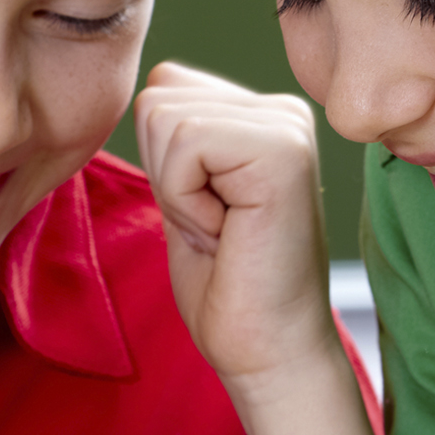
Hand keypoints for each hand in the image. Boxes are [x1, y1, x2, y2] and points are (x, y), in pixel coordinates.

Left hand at [136, 63, 405, 434]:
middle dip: (164, 175)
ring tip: (222, 229)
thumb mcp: (184, 193)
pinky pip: (184, 143)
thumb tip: (147, 93)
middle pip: (158, 97)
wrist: (262, 347)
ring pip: (165, 117)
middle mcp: (282, 109)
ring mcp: (287, 125)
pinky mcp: (282, 150)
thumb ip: (173, 139)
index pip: (162, 86)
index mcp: (260, 113)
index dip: (159, 162)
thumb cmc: (223, 284)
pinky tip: (226, 232)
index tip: (203, 213)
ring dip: (176, 190)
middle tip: (214, 227)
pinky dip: (185, 199)